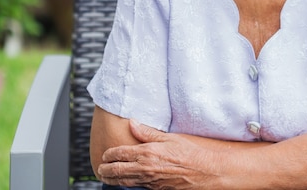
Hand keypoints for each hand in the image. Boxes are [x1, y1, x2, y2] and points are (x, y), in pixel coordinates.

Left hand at [97, 120, 221, 188]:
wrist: (206, 172)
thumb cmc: (190, 152)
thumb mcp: (170, 137)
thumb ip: (148, 132)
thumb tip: (132, 123)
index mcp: (147, 153)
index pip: (120, 154)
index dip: (109, 154)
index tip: (105, 154)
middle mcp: (145, 169)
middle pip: (117, 171)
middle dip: (105, 170)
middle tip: (100, 168)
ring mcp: (150, 181)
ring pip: (124, 182)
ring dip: (113, 180)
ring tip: (106, 177)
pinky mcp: (156, 189)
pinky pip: (137, 187)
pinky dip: (127, 184)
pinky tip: (126, 181)